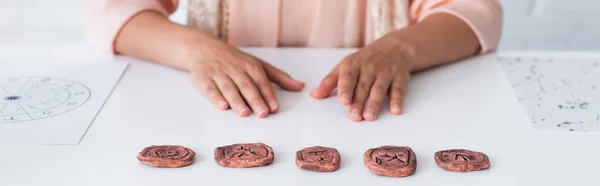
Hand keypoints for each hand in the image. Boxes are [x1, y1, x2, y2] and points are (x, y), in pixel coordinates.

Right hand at [189, 39, 304, 117]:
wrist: (204, 48)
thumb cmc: (236, 60)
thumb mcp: (259, 65)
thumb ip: (280, 78)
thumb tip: (301, 86)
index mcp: (251, 66)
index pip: (262, 82)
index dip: (268, 95)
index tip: (274, 108)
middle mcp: (235, 70)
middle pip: (246, 86)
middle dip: (255, 100)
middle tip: (262, 114)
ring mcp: (219, 74)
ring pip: (229, 88)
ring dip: (236, 101)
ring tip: (244, 113)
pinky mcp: (203, 79)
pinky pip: (210, 89)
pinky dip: (215, 98)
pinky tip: (222, 106)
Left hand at [311, 37, 413, 120]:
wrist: (394, 48)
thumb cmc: (364, 61)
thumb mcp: (344, 66)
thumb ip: (330, 82)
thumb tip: (314, 96)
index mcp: (353, 64)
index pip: (348, 76)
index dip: (345, 88)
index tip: (343, 101)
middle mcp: (370, 68)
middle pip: (363, 86)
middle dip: (359, 102)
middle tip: (354, 117)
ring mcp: (386, 72)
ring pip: (379, 89)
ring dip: (375, 103)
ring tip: (369, 116)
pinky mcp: (400, 78)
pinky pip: (399, 89)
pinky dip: (398, 100)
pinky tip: (396, 111)